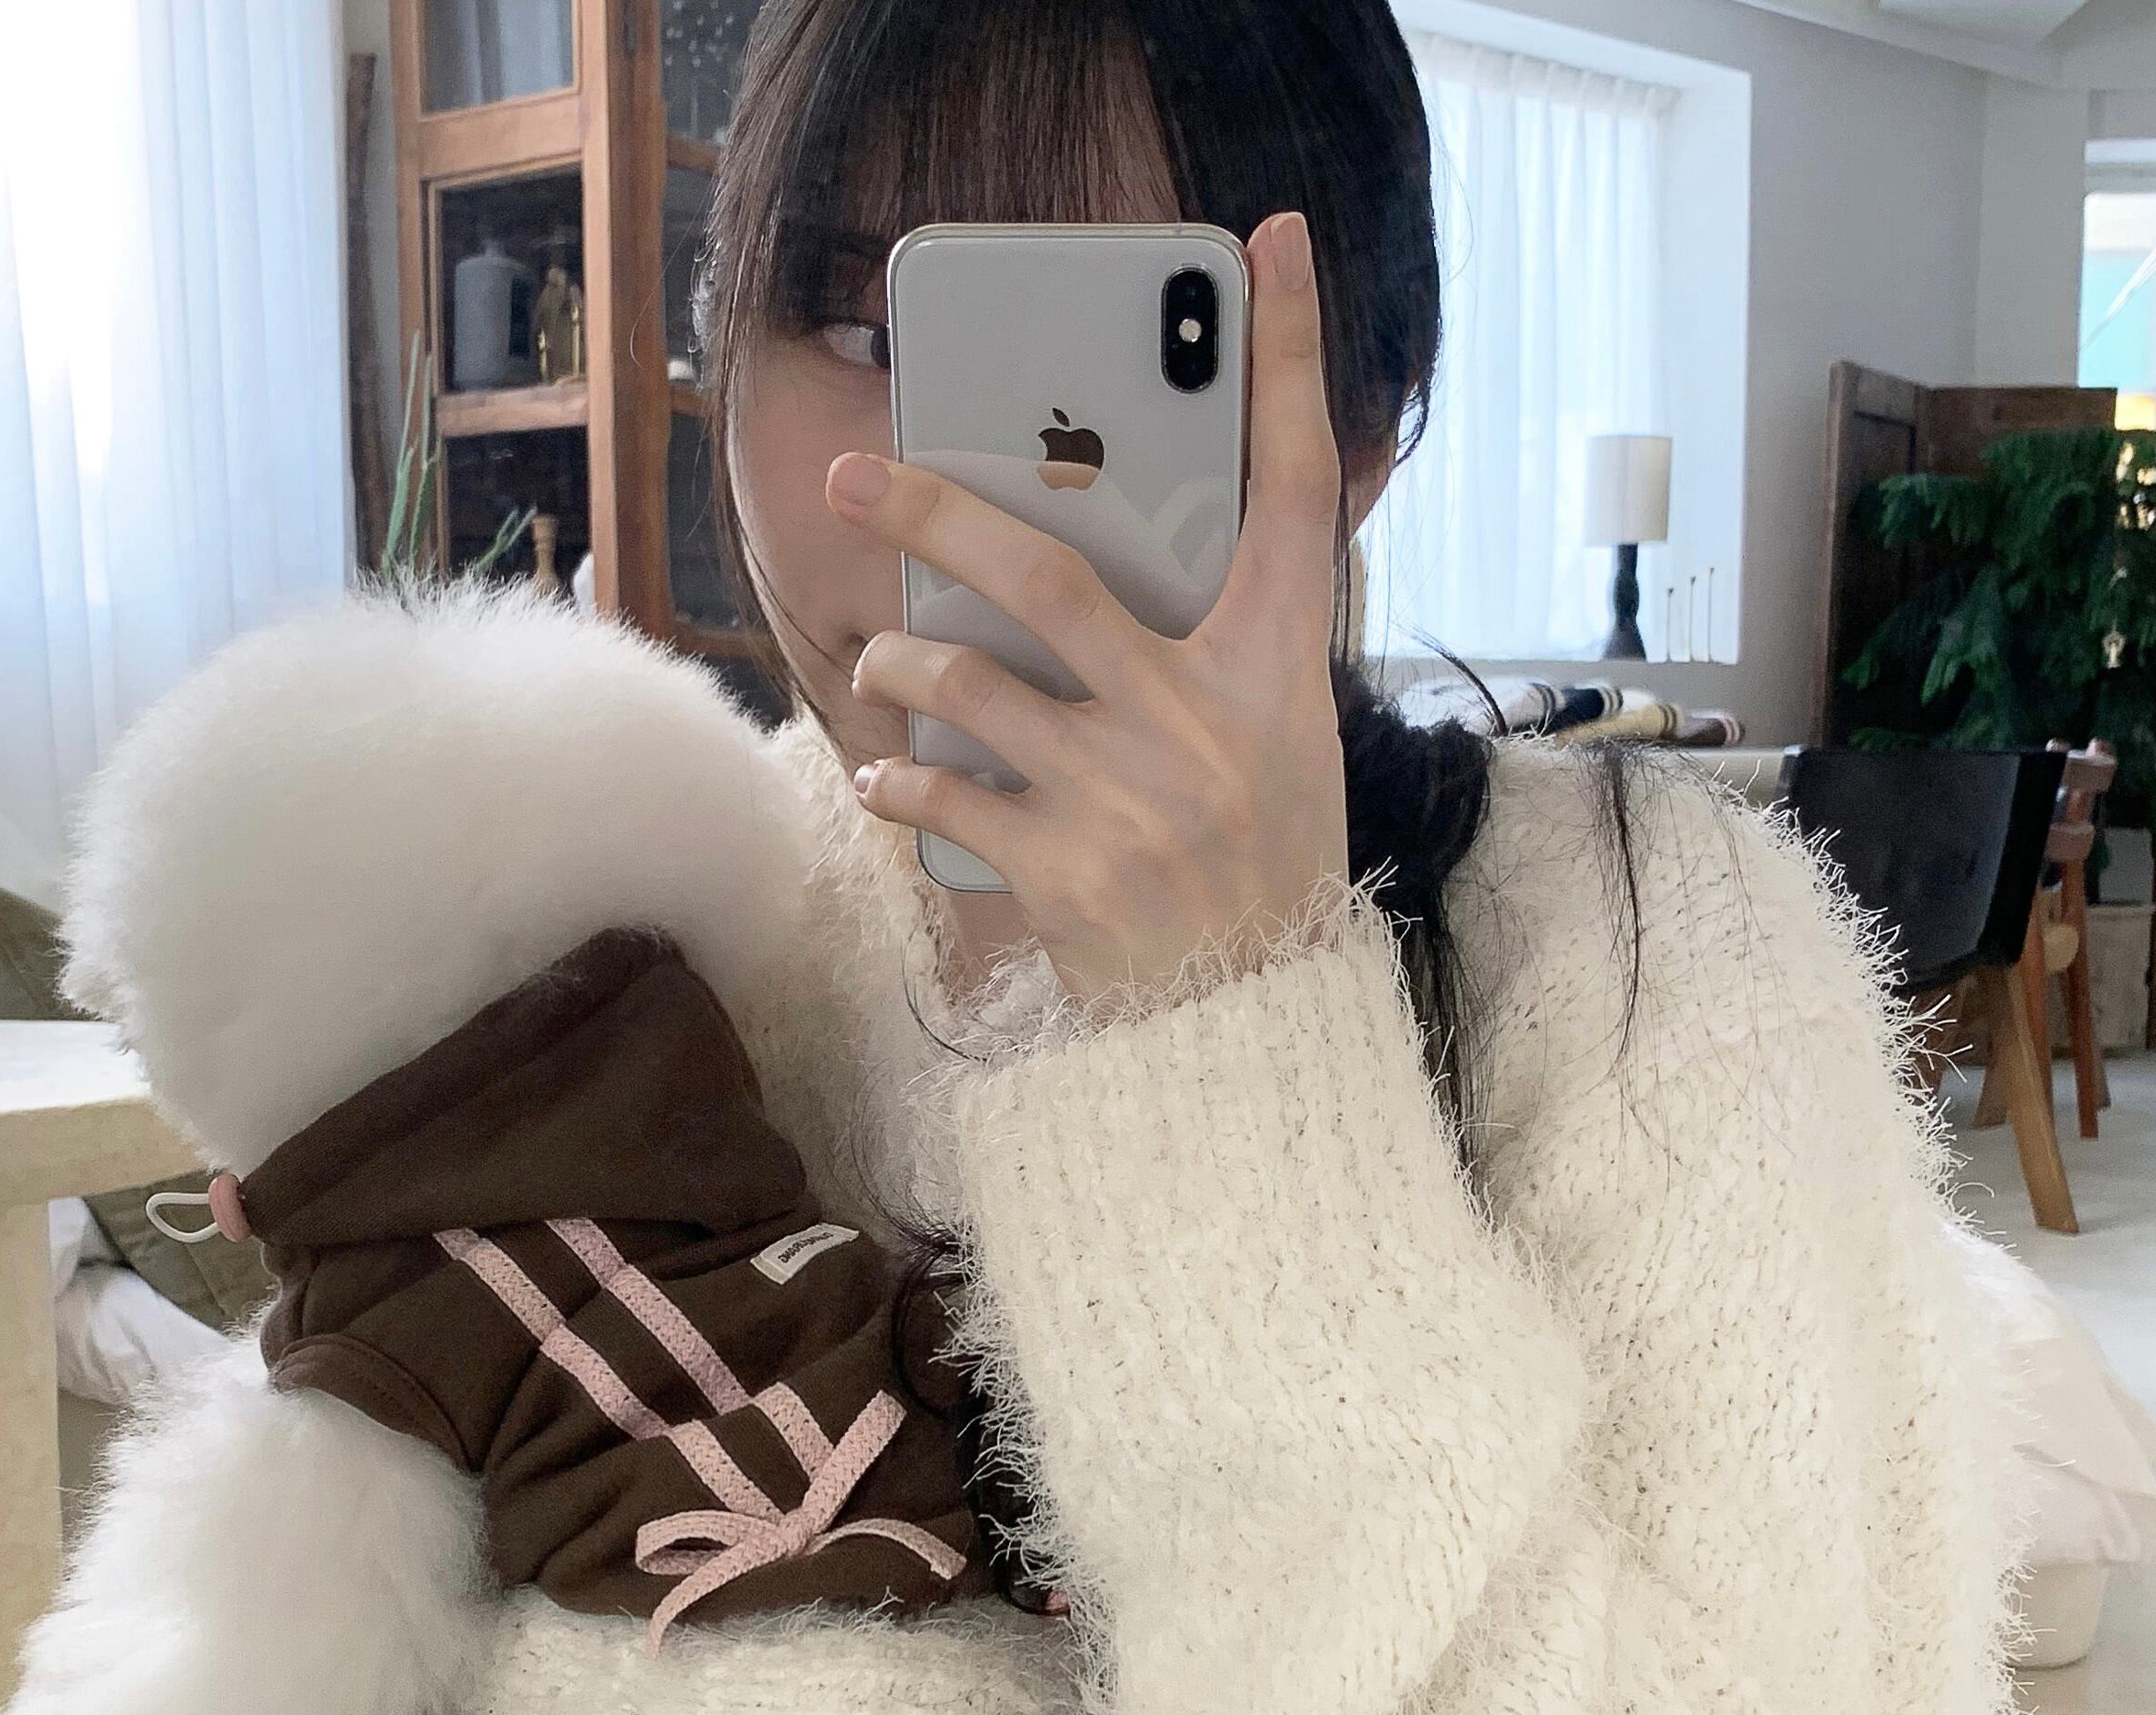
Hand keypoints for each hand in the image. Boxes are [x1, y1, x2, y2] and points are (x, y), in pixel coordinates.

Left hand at [834, 211, 1348, 1006]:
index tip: (1274, 244)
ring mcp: (1129, 797)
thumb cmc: (1264, 868)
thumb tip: (1111, 564)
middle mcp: (1204, 718)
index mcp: (1277, 668)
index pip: (1299, 486)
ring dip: (903, 667)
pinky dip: (903, 785)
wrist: (1259, 1028)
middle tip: (856, 475)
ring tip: (881, 659)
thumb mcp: (1278, 743)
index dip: (1292, 359)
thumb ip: (1214, 649)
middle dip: (937, 514)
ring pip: (970, 687)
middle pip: (1052, 574)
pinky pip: (950, 801)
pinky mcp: (1067, 871)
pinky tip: (883, 778)